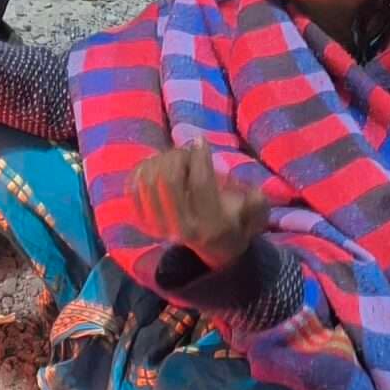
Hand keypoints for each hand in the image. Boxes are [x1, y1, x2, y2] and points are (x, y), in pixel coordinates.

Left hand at [128, 140, 269, 268]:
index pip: (200, 183)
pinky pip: (133, 186)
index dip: (200, 157)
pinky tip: (156, 164)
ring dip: (161, 160)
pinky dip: (143, 168)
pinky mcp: (141, 220)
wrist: (211, 247)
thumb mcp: (255, 214)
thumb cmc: (235, 221)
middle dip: (179, 156)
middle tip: (187, 151)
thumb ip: (256, 201)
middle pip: (170, 178)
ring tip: (174, 158)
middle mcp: (181, 228)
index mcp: (210, 225)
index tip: (201, 142)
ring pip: (151, 179)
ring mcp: (158, 225)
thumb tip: (244, 185)